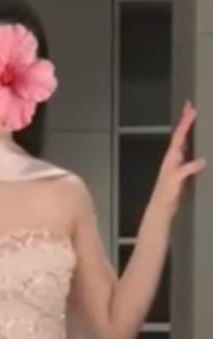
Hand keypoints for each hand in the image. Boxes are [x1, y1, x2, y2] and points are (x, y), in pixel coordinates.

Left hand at [152, 99, 205, 217]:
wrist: (162, 208)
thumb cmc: (166, 195)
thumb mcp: (176, 180)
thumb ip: (187, 169)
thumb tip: (201, 160)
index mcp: (171, 157)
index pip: (179, 136)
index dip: (185, 122)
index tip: (191, 109)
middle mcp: (173, 158)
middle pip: (180, 135)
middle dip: (185, 120)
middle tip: (190, 105)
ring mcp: (177, 163)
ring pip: (183, 142)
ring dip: (188, 130)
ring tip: (193, 118)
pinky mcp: (181, 171)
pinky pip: (188, 152)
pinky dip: (191, 143)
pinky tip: (195, 143)